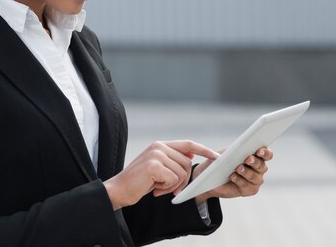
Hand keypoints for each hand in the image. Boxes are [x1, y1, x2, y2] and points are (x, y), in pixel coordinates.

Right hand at [104, 140, 219, 209]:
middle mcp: (159, 146)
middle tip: (168, 188)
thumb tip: (191, 154)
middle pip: (188, 163)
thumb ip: (173, 160)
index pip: (188, 144)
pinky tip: (154, 189)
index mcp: (160, 145)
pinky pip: (173, 179)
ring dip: (173, 186)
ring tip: (158, 187)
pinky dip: (166, 188)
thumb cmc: (139, 182)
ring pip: (182, 173)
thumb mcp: (158, 168)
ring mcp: (156, 154)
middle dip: (182, 180)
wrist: (118, 190)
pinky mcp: (154, 165)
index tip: (217, 156)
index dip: (204, 150)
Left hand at [193, 147, 273, 203]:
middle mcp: (259, 169)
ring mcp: (255, 180)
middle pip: (262, 165)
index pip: (267, 154)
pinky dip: (240, 181)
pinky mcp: (249, 190)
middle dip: (255, 162)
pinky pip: (247, 186)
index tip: (259, 151)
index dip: (265, 152)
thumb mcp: (227, 152)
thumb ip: (234, 150)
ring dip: (246, 172)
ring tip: (237, 169)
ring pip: (255, 177)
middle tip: (247, 159)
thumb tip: (238, 150)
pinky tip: (233, 177)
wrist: (212, 177)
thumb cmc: (222, 161)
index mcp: (257, 156)